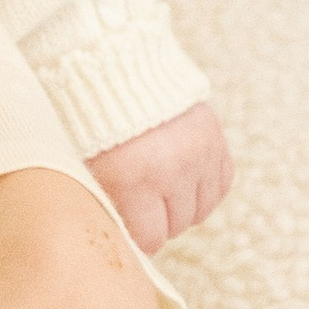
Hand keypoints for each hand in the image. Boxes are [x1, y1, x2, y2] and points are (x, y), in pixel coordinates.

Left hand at [86, 100, 231, 252]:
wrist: (117, 68)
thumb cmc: (94, 119)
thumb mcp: (87, 165)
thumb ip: (108, 205)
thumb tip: (125, 240)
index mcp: (132, 178)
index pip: (151, 237)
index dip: (140, 240)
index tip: (133, 235)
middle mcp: (171, 169)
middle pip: (177, 225)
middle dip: (159, 222)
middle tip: (143, 208)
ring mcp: (198, 155)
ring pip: (201, 210)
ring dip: (182, 207)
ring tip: (162, 192)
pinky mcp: (215, 140)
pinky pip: (221, 185)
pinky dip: (204, 189)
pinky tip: (184, 180)